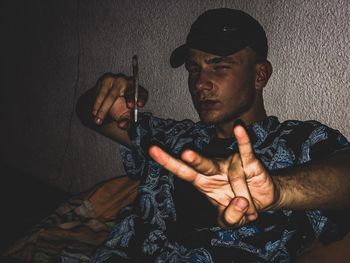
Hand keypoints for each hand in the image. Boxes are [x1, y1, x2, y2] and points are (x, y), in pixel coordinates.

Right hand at [92, 73, 147, 128]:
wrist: (108, 99)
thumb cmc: (121, 107)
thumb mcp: (126, 115)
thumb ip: (126, 121)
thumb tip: (122, 125)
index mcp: (138, 91)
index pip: (143, 94)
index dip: (142, 99)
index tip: (139, 105)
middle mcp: (129, 83)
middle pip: (128, 92)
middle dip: (124, 101)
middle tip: (122, 111)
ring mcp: (117, 80)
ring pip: (111, 95)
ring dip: (104, 109)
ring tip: (98, 120)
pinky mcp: (106, 80)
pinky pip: (101, 93)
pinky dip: (97, 104)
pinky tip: (94, 113)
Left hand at [149, 125, 276, 227]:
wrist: (263, 199)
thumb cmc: (240, 208)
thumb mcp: (230, 221)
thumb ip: (229, 219)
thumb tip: (240, 203)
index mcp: (203, 182)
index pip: (183, 171)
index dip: (168, 162)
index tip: (152, 150)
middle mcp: (214, 170)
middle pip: (201, 164)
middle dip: (194, 160)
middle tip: (185, 154)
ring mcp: (230, 163)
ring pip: (232, 173)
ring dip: (242, 193)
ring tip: (248, 207)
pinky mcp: (249, 161)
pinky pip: (245, 151)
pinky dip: (243, 141)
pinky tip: (238, 128)